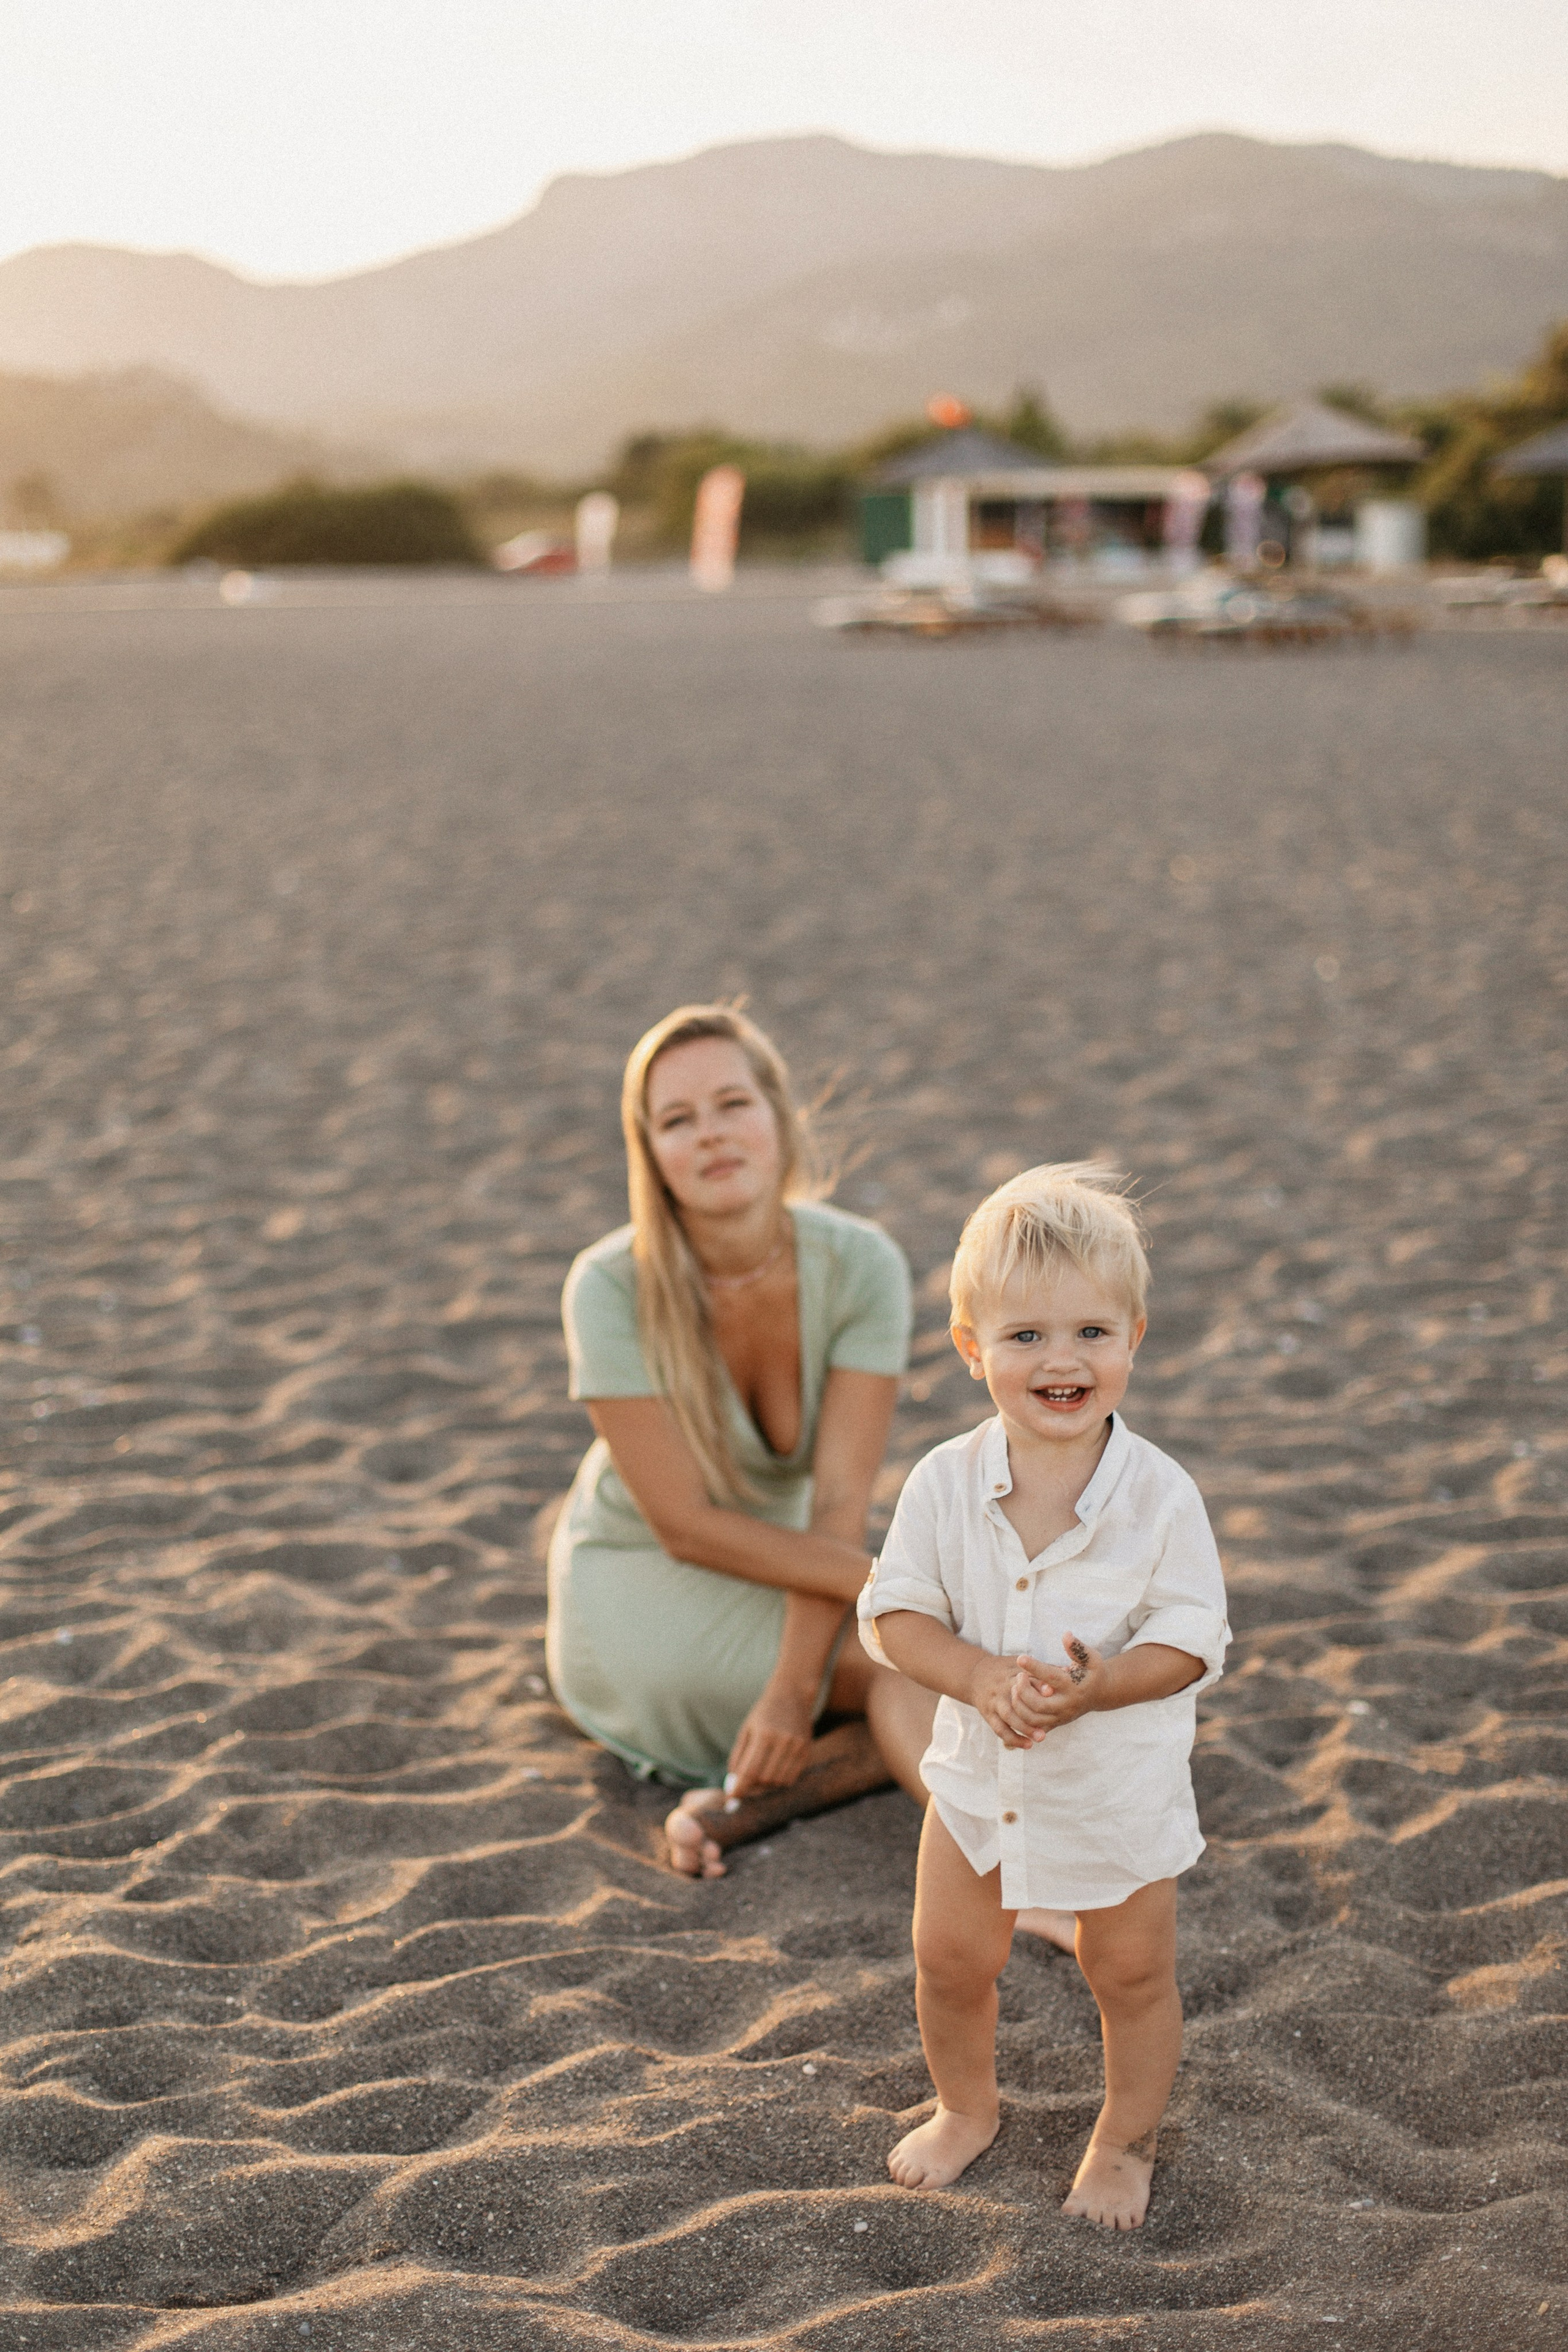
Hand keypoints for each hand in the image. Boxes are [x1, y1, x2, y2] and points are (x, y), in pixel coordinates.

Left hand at [725, 1680, 815, 1795]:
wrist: (792, 1694)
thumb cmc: (764, 1713)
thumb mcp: (746, 1730)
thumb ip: (738, 1756)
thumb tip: (733, 1783)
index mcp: (764, 1734)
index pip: (751, 1770)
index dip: (740, 1787)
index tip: (731, 1797)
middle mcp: (783, 1741)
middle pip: (765, 1778)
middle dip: (751, 1787)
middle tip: (743, 1788)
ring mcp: (798, 1746)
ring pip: (779, 1781)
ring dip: (766, 1786)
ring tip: (757, 1779)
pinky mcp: (807, 1750)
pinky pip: (792, 1777)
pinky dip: (780, 1781)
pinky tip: (772, 1773)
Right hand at [964, 1650, 1049, 1749]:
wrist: (974, 1675)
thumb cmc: (1005, 1670)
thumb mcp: (1019, 1665)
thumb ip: (1040, 1670)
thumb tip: (1066, 1671)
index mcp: (1012, 1673)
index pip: (1026, 1679)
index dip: (1038, 1684)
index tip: (1051, 1691)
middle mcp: (1003, 1687)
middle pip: (1016, 1699)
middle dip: (1032, 1710)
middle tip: (1050, 1721)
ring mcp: (994, 1701)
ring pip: (1008, 1716)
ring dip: (1024, 1728)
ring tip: (1041, 1738)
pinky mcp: (988, 1714)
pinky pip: (999, 1728)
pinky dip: (1012, 1738)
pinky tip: (1027, 1746)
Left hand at [1011, 1632, 1106, 1733]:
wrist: (1101, 1693)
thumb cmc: (1092, 1671)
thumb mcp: (1090, 1657)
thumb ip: (1078, 1648)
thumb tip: (1066, 1635)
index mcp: (1073, 1686)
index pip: (1051, 1677)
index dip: (1034, 1667)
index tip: (1020, 1658)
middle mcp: (1067, 1704)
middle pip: (1038, 1705)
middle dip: (1023, 1691)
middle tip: (1018, 1676)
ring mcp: (1061, 1717)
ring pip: (1033, 1720)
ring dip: (1019, 1706)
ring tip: (1014, 1688)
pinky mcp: (1056, 1724)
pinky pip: (1035, 1729)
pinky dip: (1022, 1721)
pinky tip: (1016, 1705)